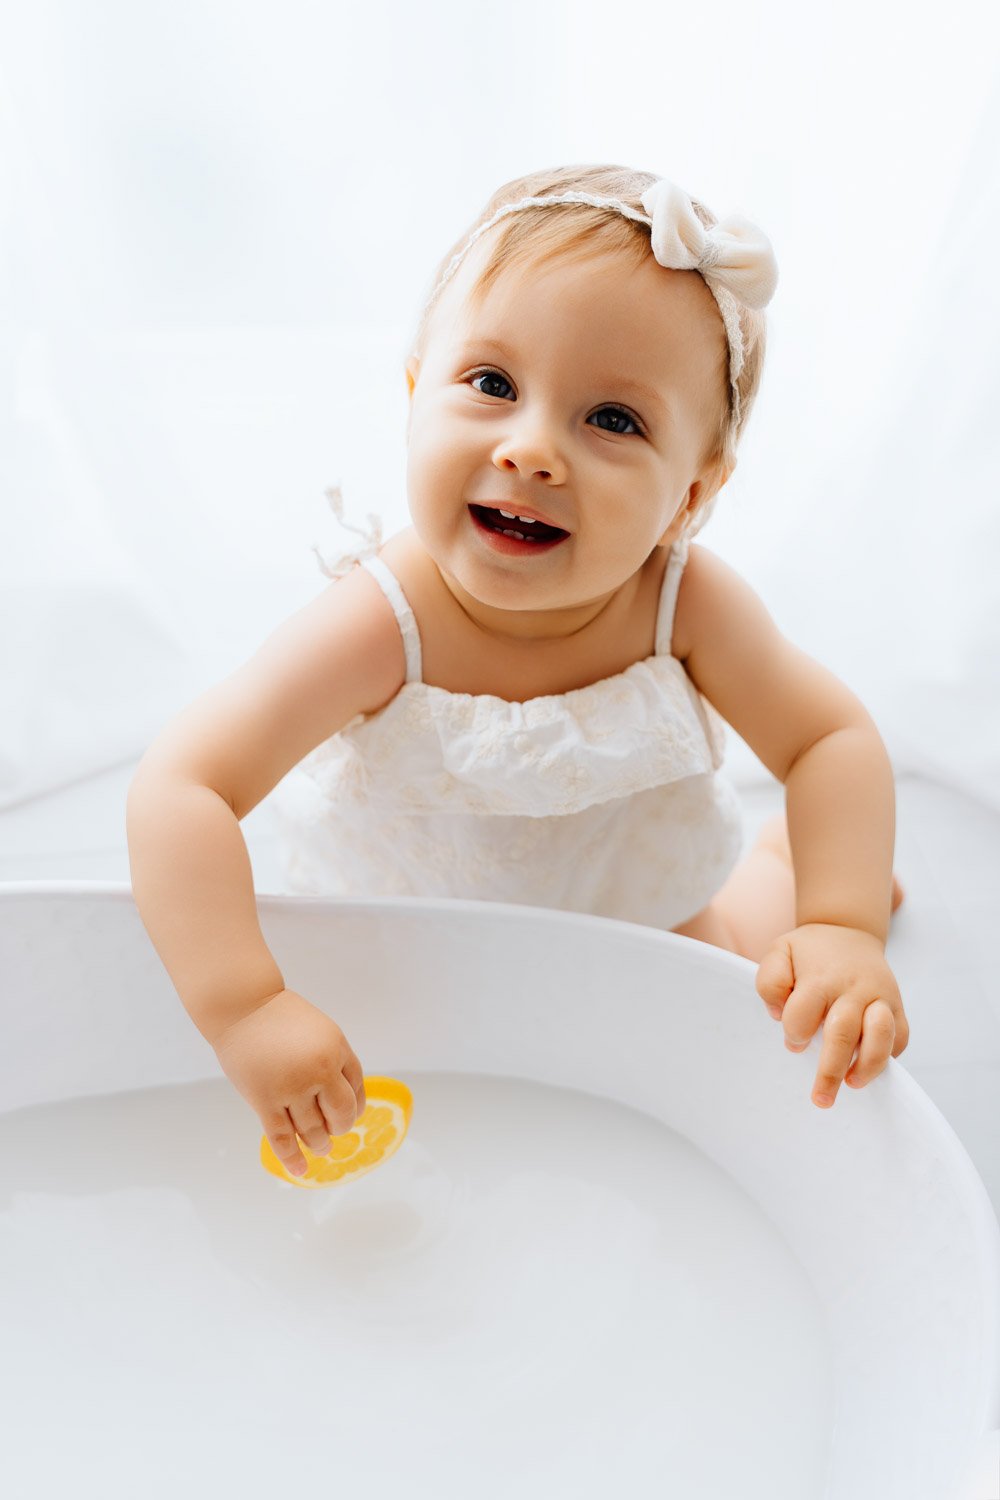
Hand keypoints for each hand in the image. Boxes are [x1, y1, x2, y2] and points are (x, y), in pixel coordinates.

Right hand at [211, 988, 366, 1175]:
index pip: (357, 1087)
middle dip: (340, 1127)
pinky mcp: (265, 1100)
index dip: (356, 1105)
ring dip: (319, 1143)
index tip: (352, 1114)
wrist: (242, 1007)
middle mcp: (319, 1069)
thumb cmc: (281, 1017)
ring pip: (313, 1130)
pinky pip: (282, 1138)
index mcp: (337, 1048)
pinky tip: (301, 1170)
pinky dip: (293, 1157)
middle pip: (341, 1113)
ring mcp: (292, 1086)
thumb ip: (334, 1059)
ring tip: (321, 1146)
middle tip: (334, 1132)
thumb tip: (344, 1097)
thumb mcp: (322, 1030)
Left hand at [755, 924, 909, 1108]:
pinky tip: (868, 1068)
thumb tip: (778, 1014)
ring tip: (852, 1084)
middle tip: (820, 1098)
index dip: (794, 1032)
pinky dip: (888, 1057)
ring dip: (868, 1065)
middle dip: (831, 1071)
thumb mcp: (779, 953)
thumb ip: (770, 981)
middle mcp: (854, 988)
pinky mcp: (898, 1007)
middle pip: (843, 1033)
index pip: (803, 1014)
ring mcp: (880, 998)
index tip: (793, 1041)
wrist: (849, 932)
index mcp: (821, 977)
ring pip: (881, 1036)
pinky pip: (900, 1038)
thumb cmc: (810, 953)